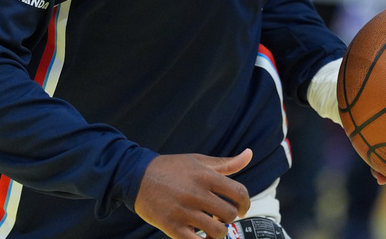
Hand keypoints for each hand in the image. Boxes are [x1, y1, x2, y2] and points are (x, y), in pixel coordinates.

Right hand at [134, 149, 251, 238]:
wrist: (136, 176)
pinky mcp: (172, 227)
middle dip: (229, 218)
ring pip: (217, 231)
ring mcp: (184, 211)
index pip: (239, 192)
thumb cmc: (170, 168)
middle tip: (221, 216)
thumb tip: (249, 155)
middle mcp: (196, 193)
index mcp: (205, 175)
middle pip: (229, 214)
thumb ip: (225, 163)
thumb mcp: (197, 160)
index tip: (241, 208)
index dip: (245, 203)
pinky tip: (201, 237)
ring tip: (211, 227)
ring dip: (218, 232)